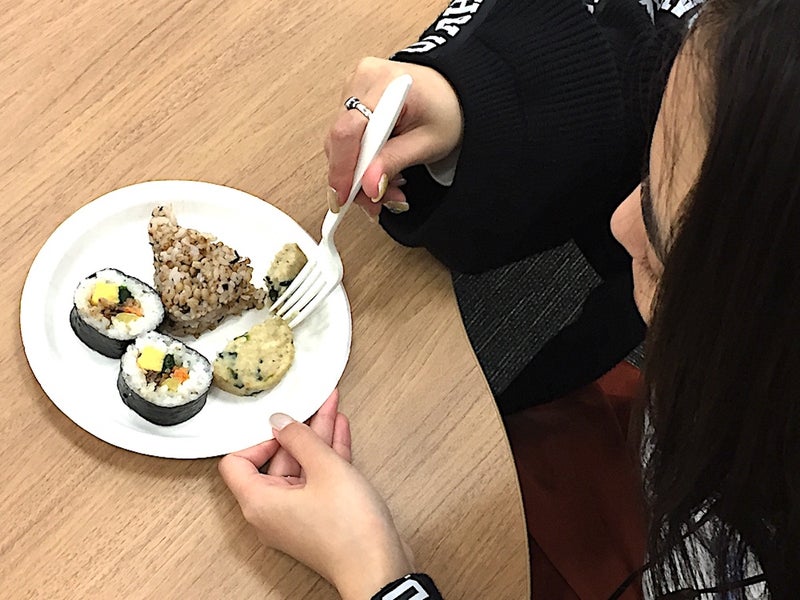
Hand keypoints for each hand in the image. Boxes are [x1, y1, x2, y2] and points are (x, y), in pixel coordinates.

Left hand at [219, 390, 412, 599]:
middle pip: (276, 461)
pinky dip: (328, 457)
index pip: (236, 463)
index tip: (282, 425)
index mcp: (259, 502)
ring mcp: (296, 516)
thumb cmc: (349, 529)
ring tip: (331, 408)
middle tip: (313, 404)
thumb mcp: (325, 468)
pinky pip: (317, 481)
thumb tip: (280, 422)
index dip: (257, 438)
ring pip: (302, 468)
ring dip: (318, 439)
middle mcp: (271, 512)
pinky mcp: (319, 518)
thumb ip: (300, 438)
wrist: (378, 567)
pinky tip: (339, 432)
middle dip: (298, 431)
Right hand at [325, 57, 462, 217]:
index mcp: (386, 84)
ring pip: (340, 143)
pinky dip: (360, 162)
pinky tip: (378, 171)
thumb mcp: (427, 143)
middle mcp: (364, 80)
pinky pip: (346, 138)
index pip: (349, 130)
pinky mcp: (353, 100)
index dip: (343, 168)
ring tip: (385, 188)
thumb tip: (368, 185)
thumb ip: (394, 162)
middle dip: (355, 178)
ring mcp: (355, 88)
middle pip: (341, 139)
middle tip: (375, 201)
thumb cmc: (446, 111)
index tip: (347, 197)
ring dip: (359, 174)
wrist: (453, 95)